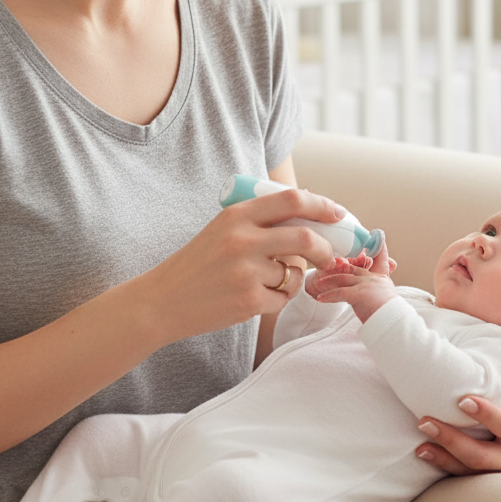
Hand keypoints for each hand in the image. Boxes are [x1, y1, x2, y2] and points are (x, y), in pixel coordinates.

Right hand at [143, 186, 346, 343]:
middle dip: (326, 249)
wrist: (162, 301)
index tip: (339, 215)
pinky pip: (283, 297)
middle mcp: (242, 240)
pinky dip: (279, 298)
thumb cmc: (199, 263)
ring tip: (270, 280)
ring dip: (293, 277)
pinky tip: (256, 297)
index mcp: (237, 215)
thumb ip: (261, 219)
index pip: (292, 200)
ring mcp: (246, 272)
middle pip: (305, 238)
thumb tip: (312, 208)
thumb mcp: (224, 228)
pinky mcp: (248, 301)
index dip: (323, 206)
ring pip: (295, 272)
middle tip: (331, 256)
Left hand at [308, 244, 397, 321]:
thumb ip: (381, 293)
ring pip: (343, 278)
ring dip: (329, 281)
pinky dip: (328, 296)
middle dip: (340, 265)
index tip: (375, 234)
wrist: (394, 323)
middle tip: (330, 262)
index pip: (378, 259)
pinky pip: (339, 293)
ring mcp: (366, 284)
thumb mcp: (388, 300)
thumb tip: (382, 293)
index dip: (376, 247)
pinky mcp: (359, 293)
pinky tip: (320, 298)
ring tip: (318, 284)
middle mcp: (374, 278)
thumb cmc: (391, 316)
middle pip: (353, 268)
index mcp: (381, 279)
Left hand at [415, 357, 500, 473]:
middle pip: (480, 456)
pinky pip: (462, 474)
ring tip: (419, 444)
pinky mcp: (485, 473)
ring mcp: (499, 469)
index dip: (486, 415)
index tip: (462, 400)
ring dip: (442, 457)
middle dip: (452, 440)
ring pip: (468, 470)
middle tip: (426, 422)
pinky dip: (442, 464)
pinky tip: (423, 452)